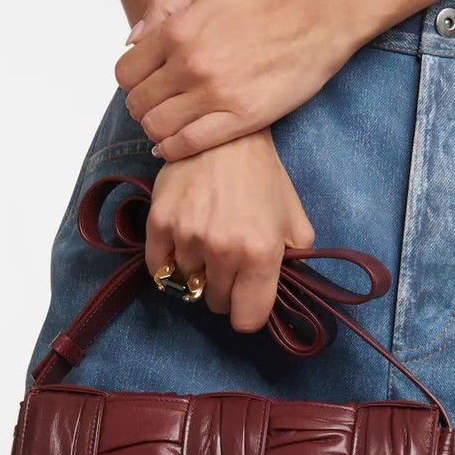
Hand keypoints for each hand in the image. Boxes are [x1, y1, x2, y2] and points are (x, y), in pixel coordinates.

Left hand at [116, 0, 354, 160]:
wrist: (311, 24)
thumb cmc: (262, 5)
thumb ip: (163, 5)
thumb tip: (132, 39)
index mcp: (177, 31)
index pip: (126, 73)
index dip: (132, 84)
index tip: (145, 87)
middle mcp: (190, 64)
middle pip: (138, 104)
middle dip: (142, 109)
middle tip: (158, 109)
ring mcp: (214, 94)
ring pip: (158, 127)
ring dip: (156, 131)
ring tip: (168, 127)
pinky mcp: (238, 118)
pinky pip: (189, 144)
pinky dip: (173, 150)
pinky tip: (172, 147)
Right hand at [145, 127, 314, 331]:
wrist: (223, 135)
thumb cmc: (263, 179)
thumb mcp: (295, 221)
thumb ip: (295, 263)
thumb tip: (285, 293)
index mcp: (262, 254)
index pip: (247, 320)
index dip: (247, 313)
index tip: (245, 300)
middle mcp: (224, 251)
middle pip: (215, 303)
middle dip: (223, 290)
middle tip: (228, 264)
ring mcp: (188, 238)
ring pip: (188, 285)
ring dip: (197, 272)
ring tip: (207, 244)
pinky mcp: (159, 224)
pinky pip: (158, 269)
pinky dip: (168, 264)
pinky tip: (181, 246)